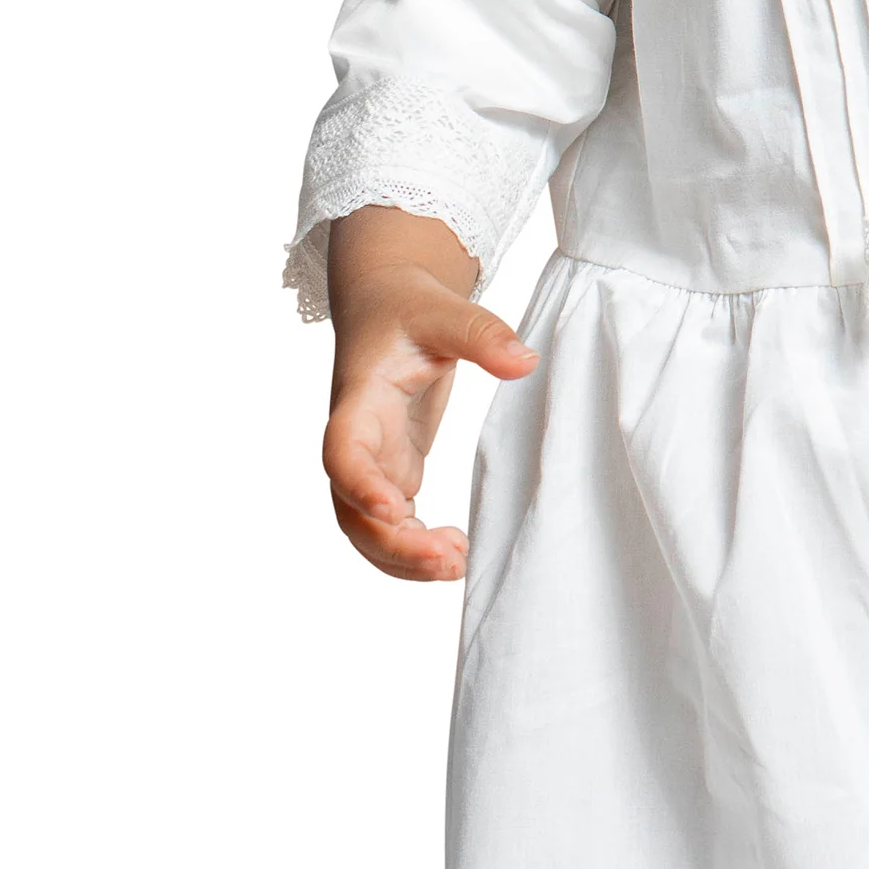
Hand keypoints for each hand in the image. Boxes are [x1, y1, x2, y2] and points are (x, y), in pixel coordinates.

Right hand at [321, 208, 536, 580]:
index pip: (343, 451)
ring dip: (402, 557)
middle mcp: (357, 439)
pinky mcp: (395, 469)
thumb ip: (482, 335)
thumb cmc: (408, 307)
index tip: (395, 510)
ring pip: (366, 528)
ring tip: (457, 564)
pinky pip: (392, 525)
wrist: (387, 304)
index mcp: (359, 400)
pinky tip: (457, 553)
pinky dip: (415, 548)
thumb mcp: (445, 310)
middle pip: (350, 509)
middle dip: (392, 543)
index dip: (360, 484)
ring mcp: (373, 460)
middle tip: (448, 558)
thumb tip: (525, 362)